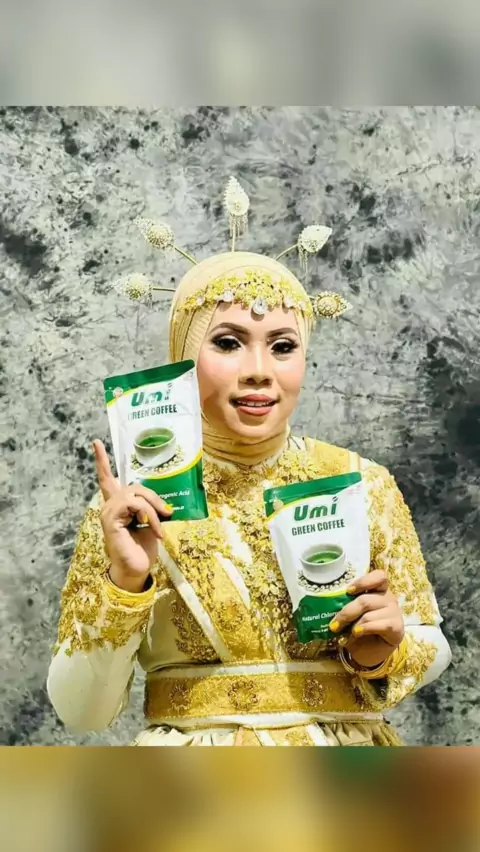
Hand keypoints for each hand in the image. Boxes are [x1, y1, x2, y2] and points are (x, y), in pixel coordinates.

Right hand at [93, 440, 172, 592]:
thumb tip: (164, 502)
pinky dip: (149, 515)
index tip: (97, 442)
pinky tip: (154, 529)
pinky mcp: (111, 520)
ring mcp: (108, 512)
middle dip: (154, 497)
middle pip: (134, 486)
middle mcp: (110, 506)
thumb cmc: (143, 548)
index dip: (102, 460)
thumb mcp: (151, 522)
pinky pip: (134, 505)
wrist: (138, 569)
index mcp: (118, 505)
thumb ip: (151, 507)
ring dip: (153, 507)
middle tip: (168, 512)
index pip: (107, 478)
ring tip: (160, 524)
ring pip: (135, 494)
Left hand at [330, 569, 404, 668]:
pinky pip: (379, 625)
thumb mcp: (352, 615)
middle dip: (347, 612)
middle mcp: (388, 598)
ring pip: (369, 614)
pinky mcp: (397, 627)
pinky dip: (364, 629)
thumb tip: (327, 604)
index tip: (348, 591)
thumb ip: (346, 606)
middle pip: (365, 599)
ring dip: (353, 624)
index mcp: (378, 589)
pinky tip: (357, 632)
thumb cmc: (359, 628)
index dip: (363, 581)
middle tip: (334, 624)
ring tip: (344, 632)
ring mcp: (394, 612)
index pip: (379, 576)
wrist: (371, 651)